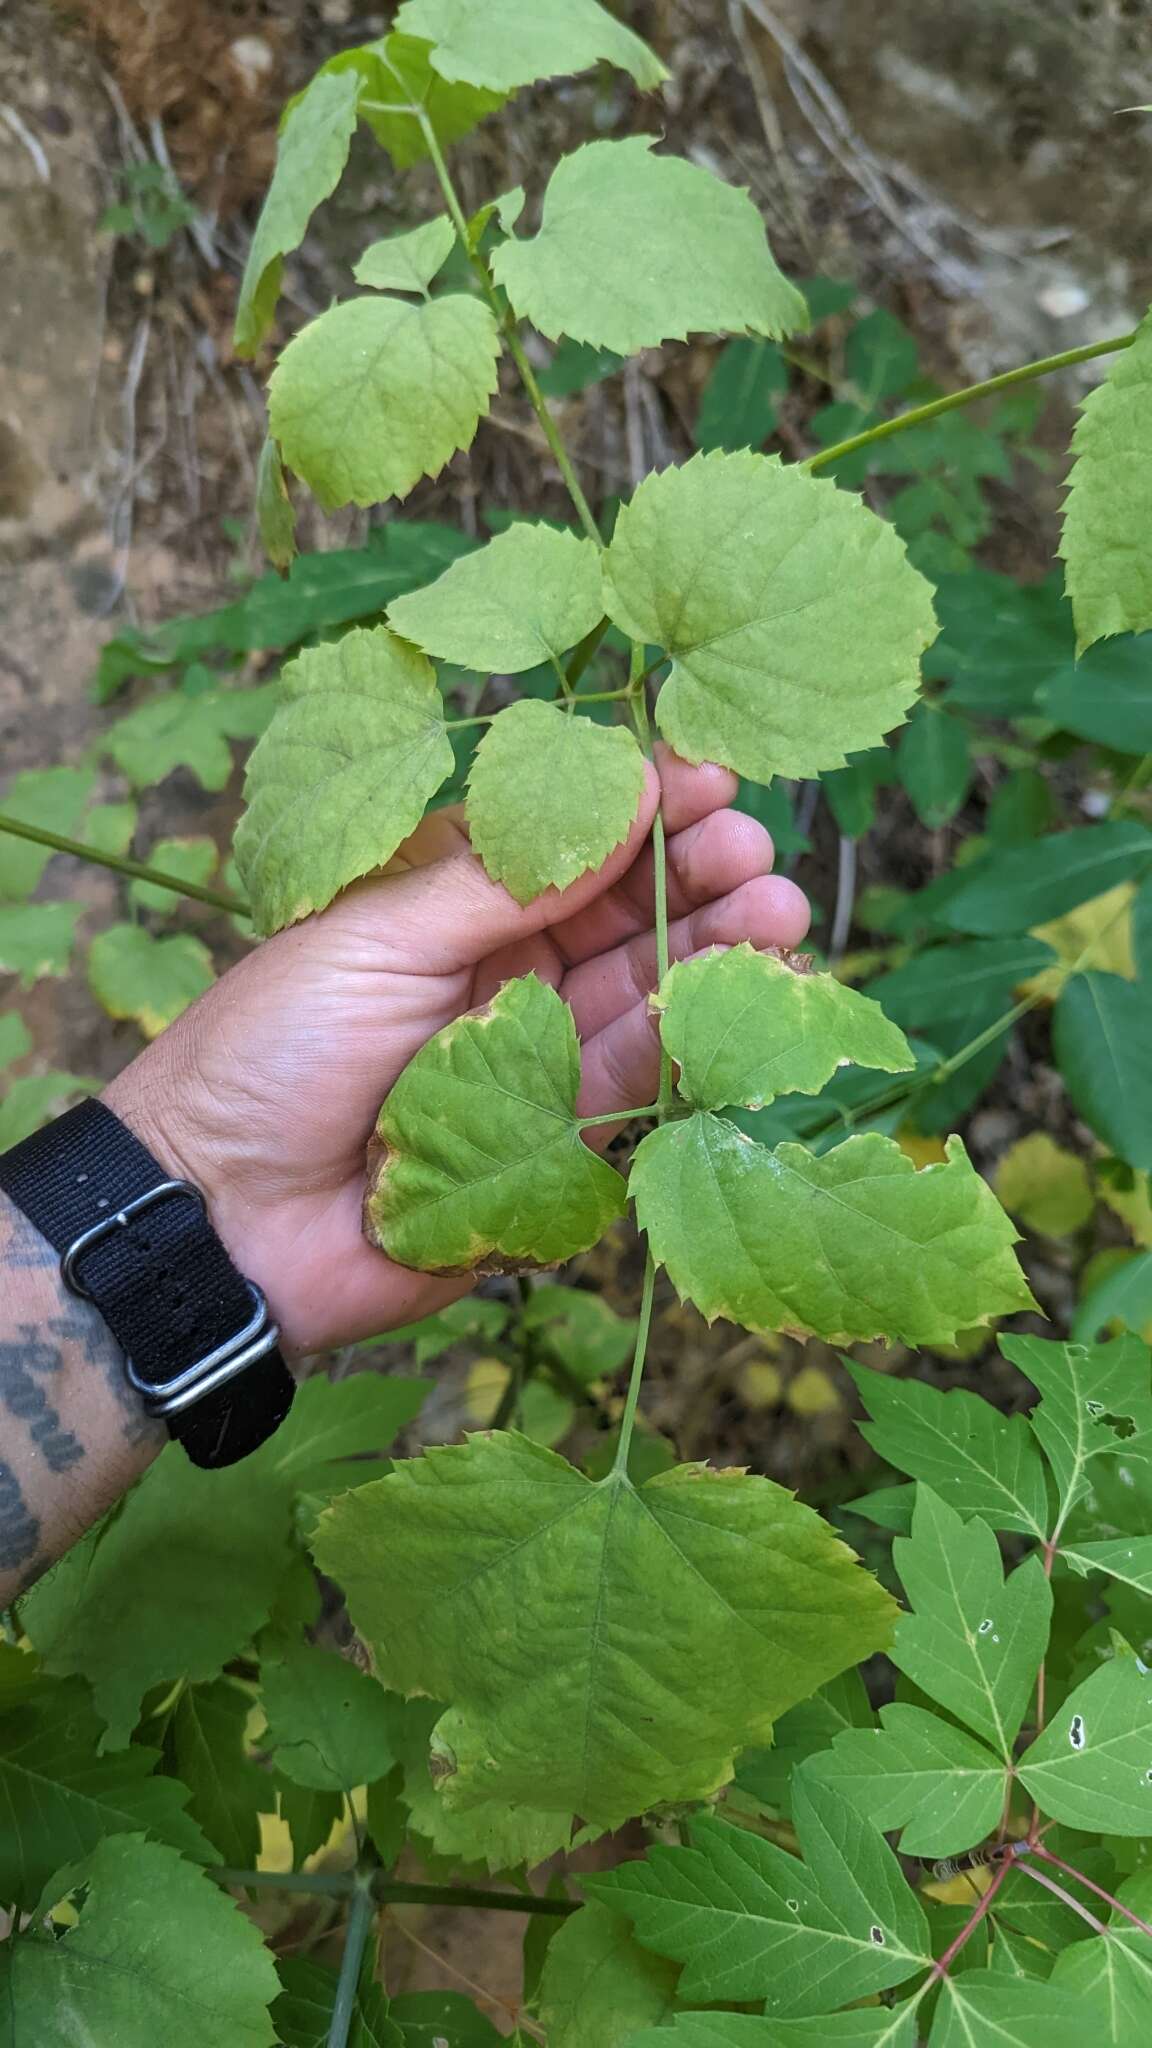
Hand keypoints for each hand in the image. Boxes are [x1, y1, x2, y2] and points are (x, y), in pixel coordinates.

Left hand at [104, 747, 808, 1352]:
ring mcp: (533, 1059)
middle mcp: (501, 974)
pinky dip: (695, 1046)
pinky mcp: (556, 1146)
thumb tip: (619, 786)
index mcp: (449, 906)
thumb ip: (504, 876)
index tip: (711, 774)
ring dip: (716, 952)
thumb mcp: (375, 935)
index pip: (565, 841)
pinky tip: (748, 1003)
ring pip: (646, 994)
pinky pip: (638, 1088)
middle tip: (756, 849)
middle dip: (696, 874)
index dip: (640, 806)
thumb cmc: (271, 1051)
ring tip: (779, 914)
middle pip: (622, 913)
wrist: (222, 1218)